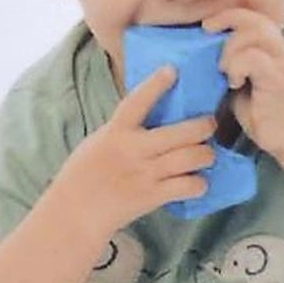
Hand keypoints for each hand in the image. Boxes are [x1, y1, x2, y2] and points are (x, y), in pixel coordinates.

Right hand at [48, 62, 218, 231]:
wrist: (75, 212)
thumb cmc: (83, 175)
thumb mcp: (98, 143)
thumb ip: (122, 131)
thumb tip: (150, 119)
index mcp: (116, 132)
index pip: (137, 102)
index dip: (156, 85)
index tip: (172, 70)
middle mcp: (134, 150)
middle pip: (182, 132)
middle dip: (203, 126)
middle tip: (209, 124)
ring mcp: (145, 174)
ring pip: (191, 157)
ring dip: (206, 155)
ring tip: (206, 155)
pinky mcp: (153, 196)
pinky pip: (188, 186)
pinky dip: (199, 184)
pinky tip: (197, 182)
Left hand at [210, 10, 283, 155]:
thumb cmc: (267, 116)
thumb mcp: (245, 85)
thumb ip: (234, 68)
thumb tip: (205, 58)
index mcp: (275, 50)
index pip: (255, 18)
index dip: (229, 16)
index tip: (207, 26)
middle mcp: (282, 51)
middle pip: (255, 20)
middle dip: (226, 23)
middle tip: (208, 37)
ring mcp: (283, 64)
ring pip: (254, 34)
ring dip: (231, 49)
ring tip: (225, 71)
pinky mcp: (279, 79)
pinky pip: (254, 58)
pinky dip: (237, 66)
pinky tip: (234, 83)